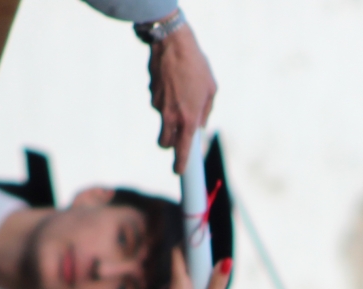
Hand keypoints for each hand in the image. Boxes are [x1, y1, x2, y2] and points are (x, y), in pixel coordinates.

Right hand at [148, 19, 216, 173]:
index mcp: (189, 118)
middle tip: (175, 137)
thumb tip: (201, 125)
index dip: (180, 164)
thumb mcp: (211, 90)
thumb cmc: (196, 66)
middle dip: (168, 143)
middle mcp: (171, 116)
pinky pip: (159, 102)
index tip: (179, 172)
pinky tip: (173, 82)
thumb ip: (206, 111)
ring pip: (162, 120)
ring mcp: (158, 106)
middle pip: (164, 142)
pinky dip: (165, 97)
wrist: (172, 43)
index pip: (183, 150)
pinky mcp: (151, 94)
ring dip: (169, 114)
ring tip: (181, 92)